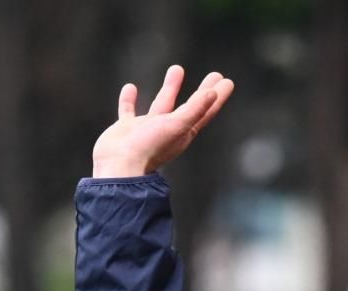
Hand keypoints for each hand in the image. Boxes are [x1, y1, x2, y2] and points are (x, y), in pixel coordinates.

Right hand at [92, 66, 235, 178]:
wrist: (119, 165)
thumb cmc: (150, 146)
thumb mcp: (176, 125)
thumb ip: (195, 109)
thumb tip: (213, 93)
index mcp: (183, 132)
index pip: (205, 111)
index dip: (217, 97)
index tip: (227, 81)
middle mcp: (168, 131)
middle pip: (189, 106)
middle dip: (202, 91)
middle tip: (215, 74)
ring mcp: (147, 129)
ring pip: (162, 104)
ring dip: (171, 88)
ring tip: (177, 69)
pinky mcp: (127, 129)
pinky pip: (129, 111)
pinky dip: (129, 100)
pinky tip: (131, 88)